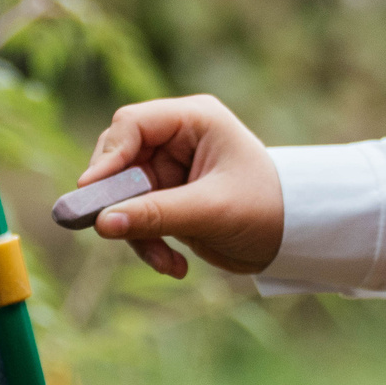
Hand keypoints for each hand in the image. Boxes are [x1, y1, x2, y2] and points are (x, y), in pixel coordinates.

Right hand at [81, 96, 283, 278]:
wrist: (294, 236)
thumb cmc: (266, 208)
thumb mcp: (211, 210)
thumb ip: (156, 214)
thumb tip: (102, 223)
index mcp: (193, 119)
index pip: (132, 124)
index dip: (107, 157)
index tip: (91, 194)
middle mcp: (178, 137)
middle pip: (118, 159)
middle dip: (119, 201)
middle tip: (112, 232)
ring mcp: (170, 169)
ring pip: (122, 195)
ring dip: (137, 232)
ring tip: (167, 262)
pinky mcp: (168, 198)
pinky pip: (137, 218)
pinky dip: (149, 243)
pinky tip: (175, 265)